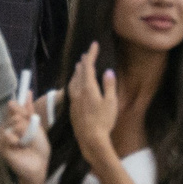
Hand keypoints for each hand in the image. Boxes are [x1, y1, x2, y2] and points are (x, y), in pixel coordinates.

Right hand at [0, 94, 49, 183]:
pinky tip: (18, 144)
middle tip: (28, 133)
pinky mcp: (1, 147)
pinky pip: (4, 136)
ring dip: (19, 131)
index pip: (13, 108)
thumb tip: (28, 92)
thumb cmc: (39, 148)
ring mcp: (4, 138)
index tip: (28, 110)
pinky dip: (12, 138)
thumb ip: (29, 111)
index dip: (19, 107)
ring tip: (24, 140)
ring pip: (7, 124)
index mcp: (17, 123)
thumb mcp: (36, 127)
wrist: (39, 165)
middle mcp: (9, 129)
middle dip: (22, 122)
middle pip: (11, 116)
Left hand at [66, 42, 118, 161]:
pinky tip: (76, 86)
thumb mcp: (111, 102)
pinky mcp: (72, 109)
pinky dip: (74, 82)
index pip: (88, 66)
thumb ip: (109, 85)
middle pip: (79, 72)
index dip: (91, 54)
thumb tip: (108, 71)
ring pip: (73, 81)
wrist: (90, 139)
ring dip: (77, 72)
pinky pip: (72, 90)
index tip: (94, 44)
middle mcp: (78, 92)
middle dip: (84, 62)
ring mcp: (74, 101)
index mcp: (88, 88)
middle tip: (87, 54)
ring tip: (79, 66)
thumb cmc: (103, 121)